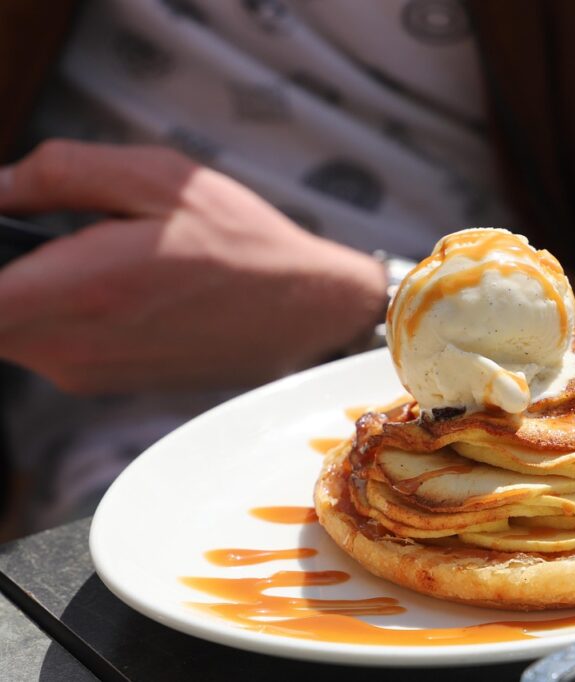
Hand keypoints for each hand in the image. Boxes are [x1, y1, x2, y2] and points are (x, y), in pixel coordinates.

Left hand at [0, 140, 386, 393]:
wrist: (300, 313)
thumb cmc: (239, 241)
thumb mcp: (159, 177)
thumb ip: (61, 172)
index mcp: (81, 288)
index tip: (11, 229)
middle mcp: (73, 345)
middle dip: (9, 267)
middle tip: (55, 228)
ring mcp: (85, 372)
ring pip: (9, 327)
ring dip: (29, 288)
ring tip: (97, 252)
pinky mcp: (101, 383)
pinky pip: (43, 342)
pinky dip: (56, 310)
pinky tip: (118, 285)